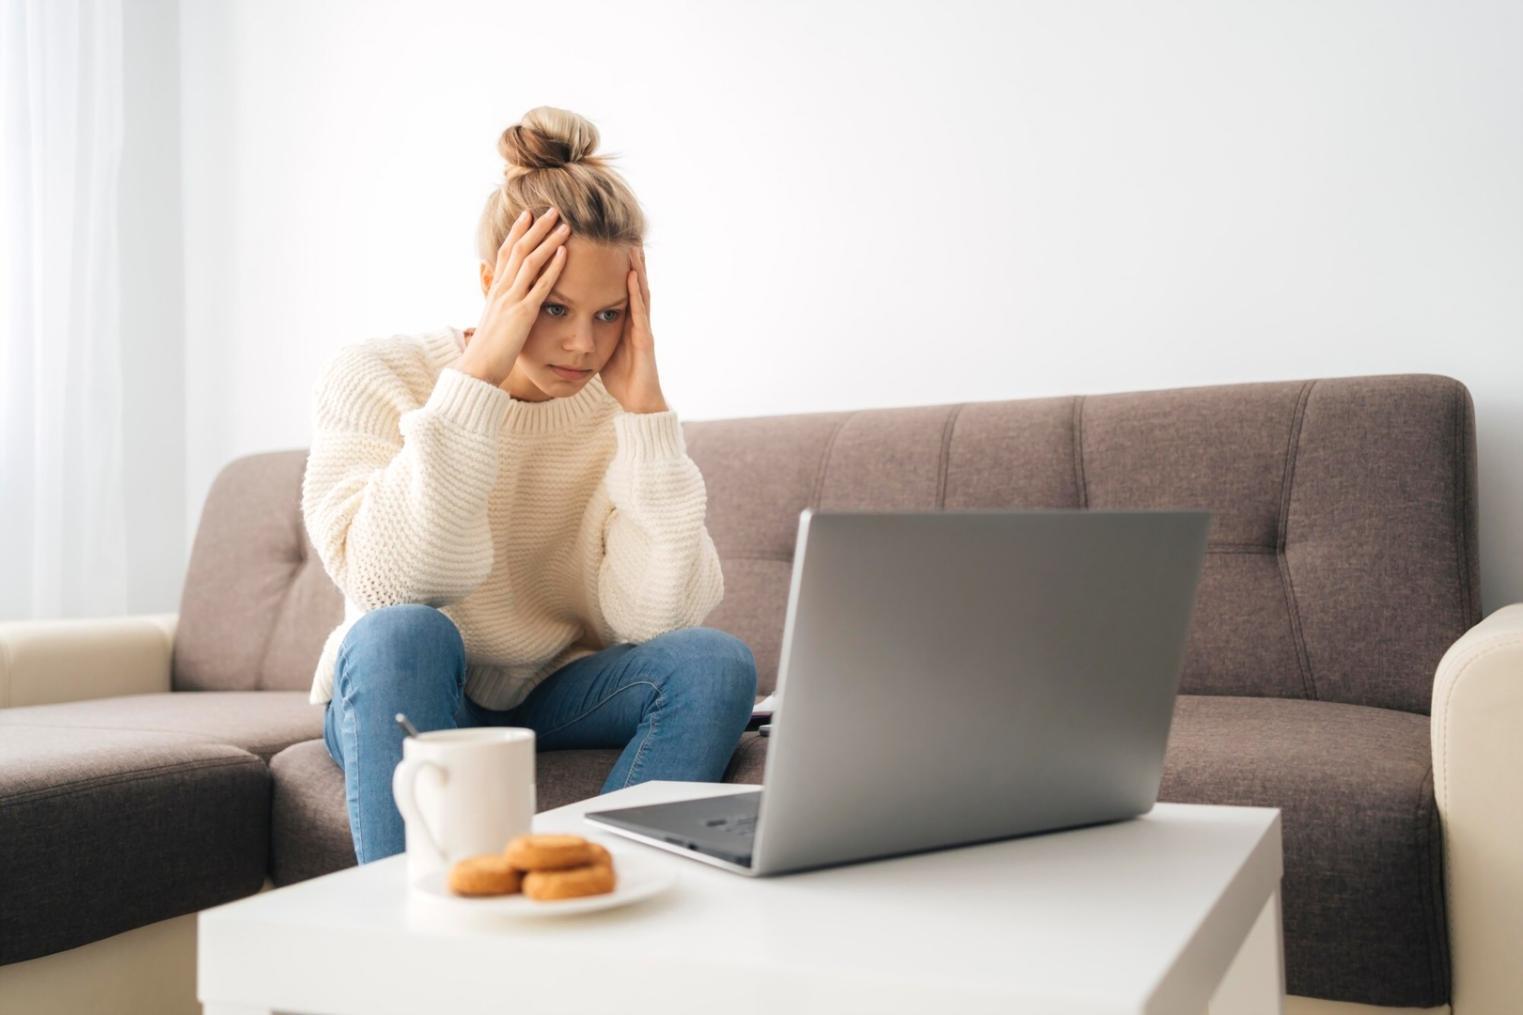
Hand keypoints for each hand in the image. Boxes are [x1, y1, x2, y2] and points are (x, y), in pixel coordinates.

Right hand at [454, 206, 570, 386]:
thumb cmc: (488, 349)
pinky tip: (564, 253)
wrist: (478, 368)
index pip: (505, 253)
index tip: (528, 215)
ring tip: (564, 224)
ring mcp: (511, 299)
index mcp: (495, 290)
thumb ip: (499, 304)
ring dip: (548, 240)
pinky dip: (553, 267)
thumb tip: (500, 296)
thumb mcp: (493, 320)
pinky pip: (540, 286)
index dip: (517, 232)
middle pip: (518, 249)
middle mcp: (501, 289)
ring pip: (530, 261)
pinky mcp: (523, 313)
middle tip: (552, 210)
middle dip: (535, 228)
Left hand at [599, 244, 667, 413]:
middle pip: (633, 284)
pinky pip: (640, 312)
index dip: (614, 267)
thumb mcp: (603, 349)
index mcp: (626, 322)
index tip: (605, 243)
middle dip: (629, 259)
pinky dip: (636, 292)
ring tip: (630, 243)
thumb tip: (577, 319)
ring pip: (640, 291)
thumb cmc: (621, 379)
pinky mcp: (645, 340)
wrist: (638, 405)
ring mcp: (643, 328)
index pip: (620, 288)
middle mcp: (637, 321)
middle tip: (622, 232)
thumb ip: (595, 331)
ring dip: (637, 267)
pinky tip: (632, 276)